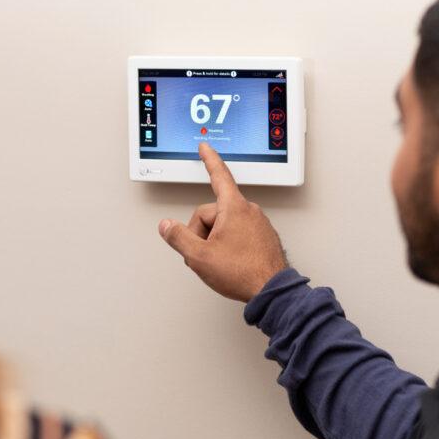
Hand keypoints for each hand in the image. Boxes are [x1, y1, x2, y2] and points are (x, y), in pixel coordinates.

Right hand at [158, 143, 288, 302]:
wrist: (271, 290)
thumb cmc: (243, 272)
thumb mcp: (200, 256)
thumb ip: (178, 237)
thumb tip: (167, 226)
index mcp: (234, 207)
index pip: (218, 175)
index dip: (209, 160)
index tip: (205, 148)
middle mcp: (249, 211)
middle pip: (212, 212)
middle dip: (201, 232)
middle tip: (204, 254)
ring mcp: (258, 224)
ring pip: (224, 225)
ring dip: (215, 241)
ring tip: (220, 262)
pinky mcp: (263, 237)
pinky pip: (238, 234)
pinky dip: (229, 246)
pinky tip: (231, 262)